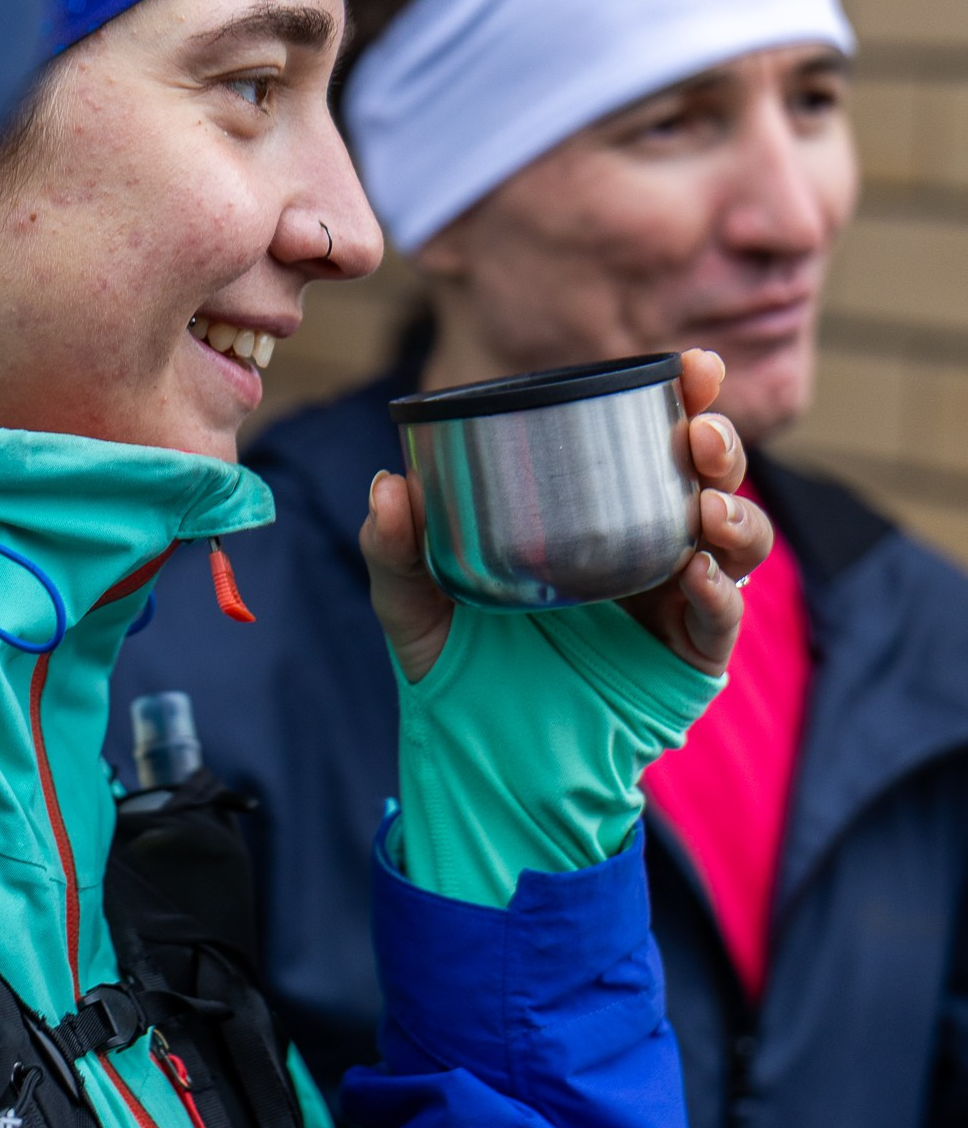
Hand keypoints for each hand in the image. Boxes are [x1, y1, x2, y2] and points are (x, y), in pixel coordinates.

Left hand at [361, 347, 771, 683]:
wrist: (480, 762)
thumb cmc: (456, 666)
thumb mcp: (411, 601)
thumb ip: (394, 548)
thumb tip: (389, 483)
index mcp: (597, 512)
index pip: (651, 440)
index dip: (684, 397)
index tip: (690, 365)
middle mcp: (649, 546)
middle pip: (711, 478)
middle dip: (720, 444)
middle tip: (700, 431)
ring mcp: (674, 603)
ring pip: (737, 543)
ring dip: (735, 512)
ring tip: (705, 504)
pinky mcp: (686, 662)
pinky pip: (719, 622)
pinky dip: (718, 595)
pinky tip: (694, 575)